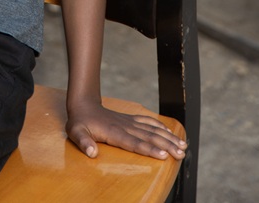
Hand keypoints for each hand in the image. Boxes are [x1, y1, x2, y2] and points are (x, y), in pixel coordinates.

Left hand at [66, 99, 186, 159]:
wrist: (84, 104)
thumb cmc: (79, 122)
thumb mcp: (76, 132)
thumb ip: (84, 142)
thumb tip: (92, 153)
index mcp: (114, 132)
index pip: (135, 143)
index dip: (150, 150)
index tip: (164, 155)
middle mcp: (126, 126)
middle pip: (149, 137)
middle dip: (167, 145)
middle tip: (181, 153)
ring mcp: (130, 122)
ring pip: (152, 129)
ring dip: (168, 137)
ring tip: (183, 145)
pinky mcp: (131, 119)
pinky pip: (148, 122)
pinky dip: (160, 127)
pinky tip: (170, 132)